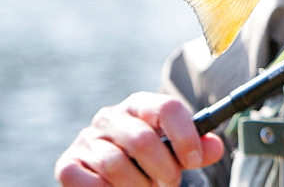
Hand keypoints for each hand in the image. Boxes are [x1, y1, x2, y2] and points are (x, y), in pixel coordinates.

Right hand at [54, 92, 224, 185]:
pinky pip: (89, 182)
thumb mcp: (174, 149)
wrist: (108, 172)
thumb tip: (215, 147)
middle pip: (143, 140)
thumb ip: (196, 148)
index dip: (184, 136)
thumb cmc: (148, 157)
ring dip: (138, 185)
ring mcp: (87, 139)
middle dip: (163, 169)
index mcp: (141, 105)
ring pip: (116, 165)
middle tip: (170, 183)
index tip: (192, 161)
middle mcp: (111, 117)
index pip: (166, 108)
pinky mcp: (68, 164)